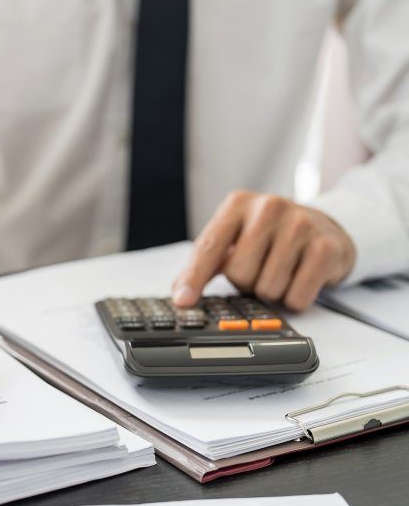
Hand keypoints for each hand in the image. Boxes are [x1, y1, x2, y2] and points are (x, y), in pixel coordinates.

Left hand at [172, 191, 355, 310]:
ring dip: (271, 291)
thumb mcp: (234, 239)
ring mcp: (301, 224)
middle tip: (258, 269)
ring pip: (268, 287)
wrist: (324, 227)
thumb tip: (180, 294)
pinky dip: (295, 298)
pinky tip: (300, 278)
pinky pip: (297, 296)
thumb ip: (205, 263)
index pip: (209, 246)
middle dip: (245, 282)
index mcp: (238, 204)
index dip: (194, 277)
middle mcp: (269, 207)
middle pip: (239, 273)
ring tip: (280, 271)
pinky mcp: (326, 247)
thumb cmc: (270, 237)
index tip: (184, 301)